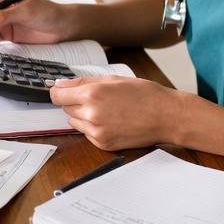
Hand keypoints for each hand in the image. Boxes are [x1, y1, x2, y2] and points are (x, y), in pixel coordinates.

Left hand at [49, 75, 181, 150]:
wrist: (165, 116)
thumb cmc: (143, 94)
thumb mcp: (112, 79)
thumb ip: (83, 82)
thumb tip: (60, 84)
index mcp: (92, 95)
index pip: (57, 95)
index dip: (58, 92)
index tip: (61, 91)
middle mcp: (91, 114)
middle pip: (65, 108)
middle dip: (75, 102)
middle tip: (97, 98)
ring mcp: (96, 132)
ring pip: (75, 122)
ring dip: (83, 115)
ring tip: (106, 110)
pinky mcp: (103, 144)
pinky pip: (87, 134)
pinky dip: (93, 127)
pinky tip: (112, 121)